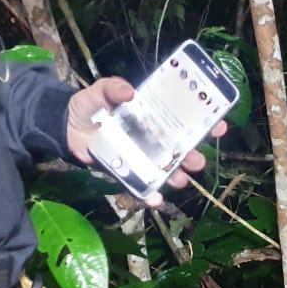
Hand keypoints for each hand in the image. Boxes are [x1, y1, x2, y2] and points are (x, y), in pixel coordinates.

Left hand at [65, 76, 228, 206]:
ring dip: (178, 177)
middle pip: (183, 150)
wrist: (67, 129)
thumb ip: (113, 88)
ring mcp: (145, 158)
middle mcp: (156, 139)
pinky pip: (144, 186)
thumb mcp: (100, 91)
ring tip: (179, 179)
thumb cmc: (90, 106)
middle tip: (196, 160)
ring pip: (169, 171)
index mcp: (156, 117)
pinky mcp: (130, 173)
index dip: (207, 123)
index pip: (187, 119)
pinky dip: (151, 195)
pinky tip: (155, 199)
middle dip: (194, 156)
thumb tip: (129, 92)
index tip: (219, 126)